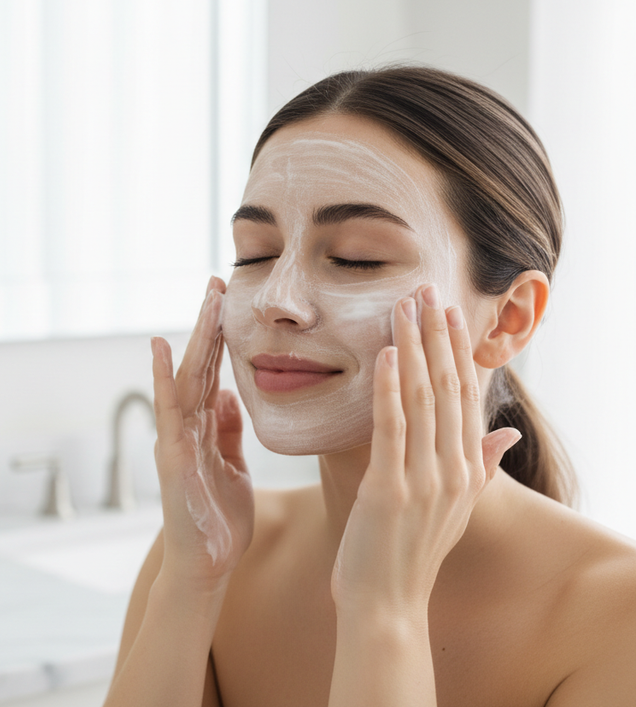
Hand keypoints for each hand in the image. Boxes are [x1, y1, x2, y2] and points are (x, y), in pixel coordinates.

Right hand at [151, 277, 254, 584]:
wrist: (205, 565)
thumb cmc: (220, 521)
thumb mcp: (233, 467)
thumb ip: (228, 431)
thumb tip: (229, 395)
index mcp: (206, 428)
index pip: (215, 372)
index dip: (222, 336)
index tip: (231, 299)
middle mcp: (188, 426)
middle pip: (200, 365)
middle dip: (209, 324)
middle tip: (218, 280)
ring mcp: (176, 438)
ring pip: (186, 377)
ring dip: (195, 337)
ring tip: (205, 299)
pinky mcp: (171, 455)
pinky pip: (168, 409)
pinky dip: (163, 377)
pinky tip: (161, 346)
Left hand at [331, 284, 521, 614]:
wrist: (386, 605)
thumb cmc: (410, 554)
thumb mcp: (456, 508)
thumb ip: (481, 465)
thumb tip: (508, 431)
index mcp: (466, 470)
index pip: (466, 396)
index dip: (457, 350)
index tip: (447, 311)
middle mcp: (452, 470)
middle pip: (449, 388)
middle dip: (437, 336)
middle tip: (426, 289)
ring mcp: (423, 480)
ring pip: (423, 400)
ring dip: (414, 348)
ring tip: (403, 306)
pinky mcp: (389, 490)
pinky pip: (391, 430)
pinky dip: (391, 390)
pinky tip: (388, 355)